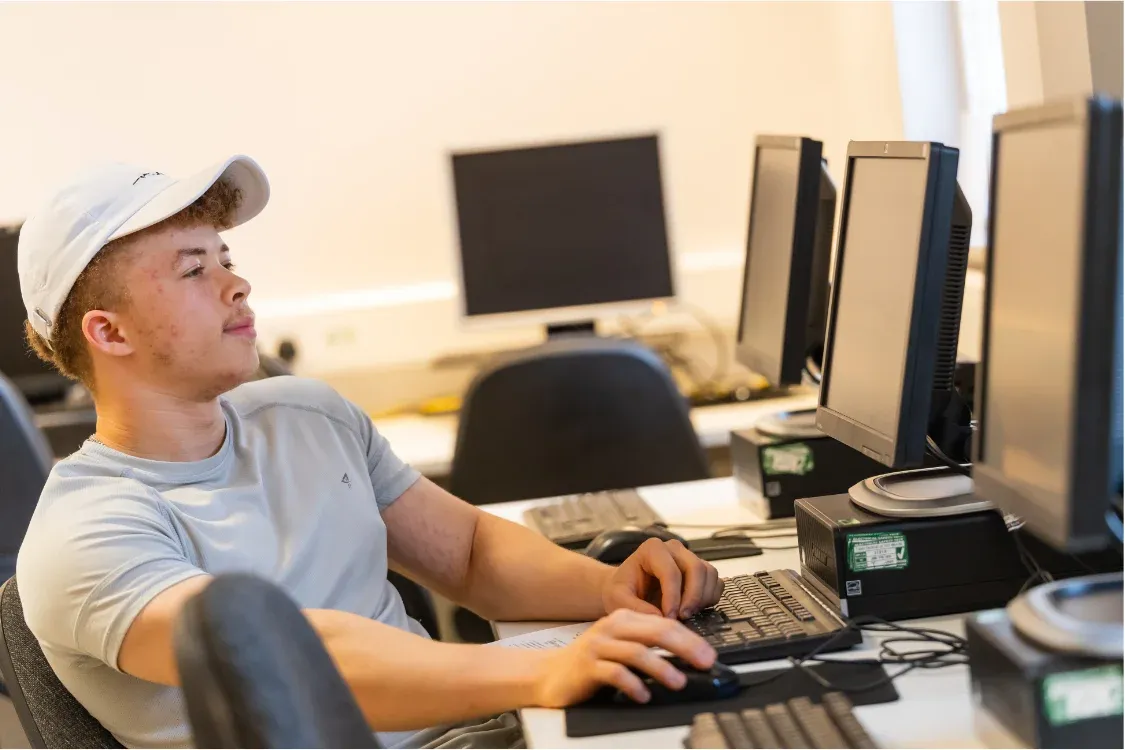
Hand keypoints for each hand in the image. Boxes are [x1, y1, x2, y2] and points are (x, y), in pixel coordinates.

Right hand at [532, 609, 716, 706]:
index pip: (664, 623)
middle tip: (704, 662)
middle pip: (654, 632)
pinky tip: (643, 695)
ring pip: (635, 652)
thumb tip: (688, 659)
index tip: (709, 654)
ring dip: (660, 666)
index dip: (690, 638)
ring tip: (678, 681)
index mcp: (623, 620)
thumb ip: (648, 647)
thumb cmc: (590, 662)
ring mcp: (598, 647)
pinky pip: (614, 673)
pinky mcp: (587, 668)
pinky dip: (632, 684)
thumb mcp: (621, 647)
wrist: (549, 674)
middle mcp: (612, 629)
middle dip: (684, 647)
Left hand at [602, 538, 722, 619]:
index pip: (670, 571)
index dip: (673, 597)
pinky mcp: (699, 572)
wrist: (627, 590)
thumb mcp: (617, 599)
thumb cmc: (622, 590)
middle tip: (683, 617)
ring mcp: (688, 558)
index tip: (669, 617)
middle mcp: (673, 549)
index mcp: (652, 549)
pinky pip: (716, 582)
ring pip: (709, 574)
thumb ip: (635, 608)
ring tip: (686, 614)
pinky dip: (710, 598)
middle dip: (692, 597)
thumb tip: (661, 618)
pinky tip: (695, 609)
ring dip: (703, 598)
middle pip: (696, 568)